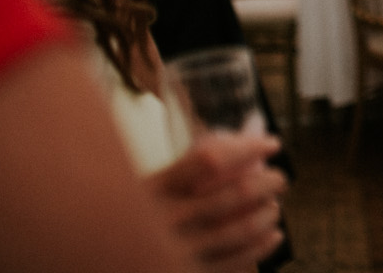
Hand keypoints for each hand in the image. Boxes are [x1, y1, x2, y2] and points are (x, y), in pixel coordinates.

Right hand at [146, 131, 286, 272]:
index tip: (272, 144)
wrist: (102, 263)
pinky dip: (261, 247)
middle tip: (280, 179)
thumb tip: (254, 123)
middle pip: (235, 193)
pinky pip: (236, 261)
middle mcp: (162, 219)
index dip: (249, 147)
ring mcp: (174, 251)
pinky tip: (274, 236)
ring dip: (268, 214)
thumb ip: (193, 164)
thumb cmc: (134, 218)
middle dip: (269, 182)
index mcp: (151, 188)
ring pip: (241, 228)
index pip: (211, 158)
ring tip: (274, 208)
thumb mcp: (147, 189)